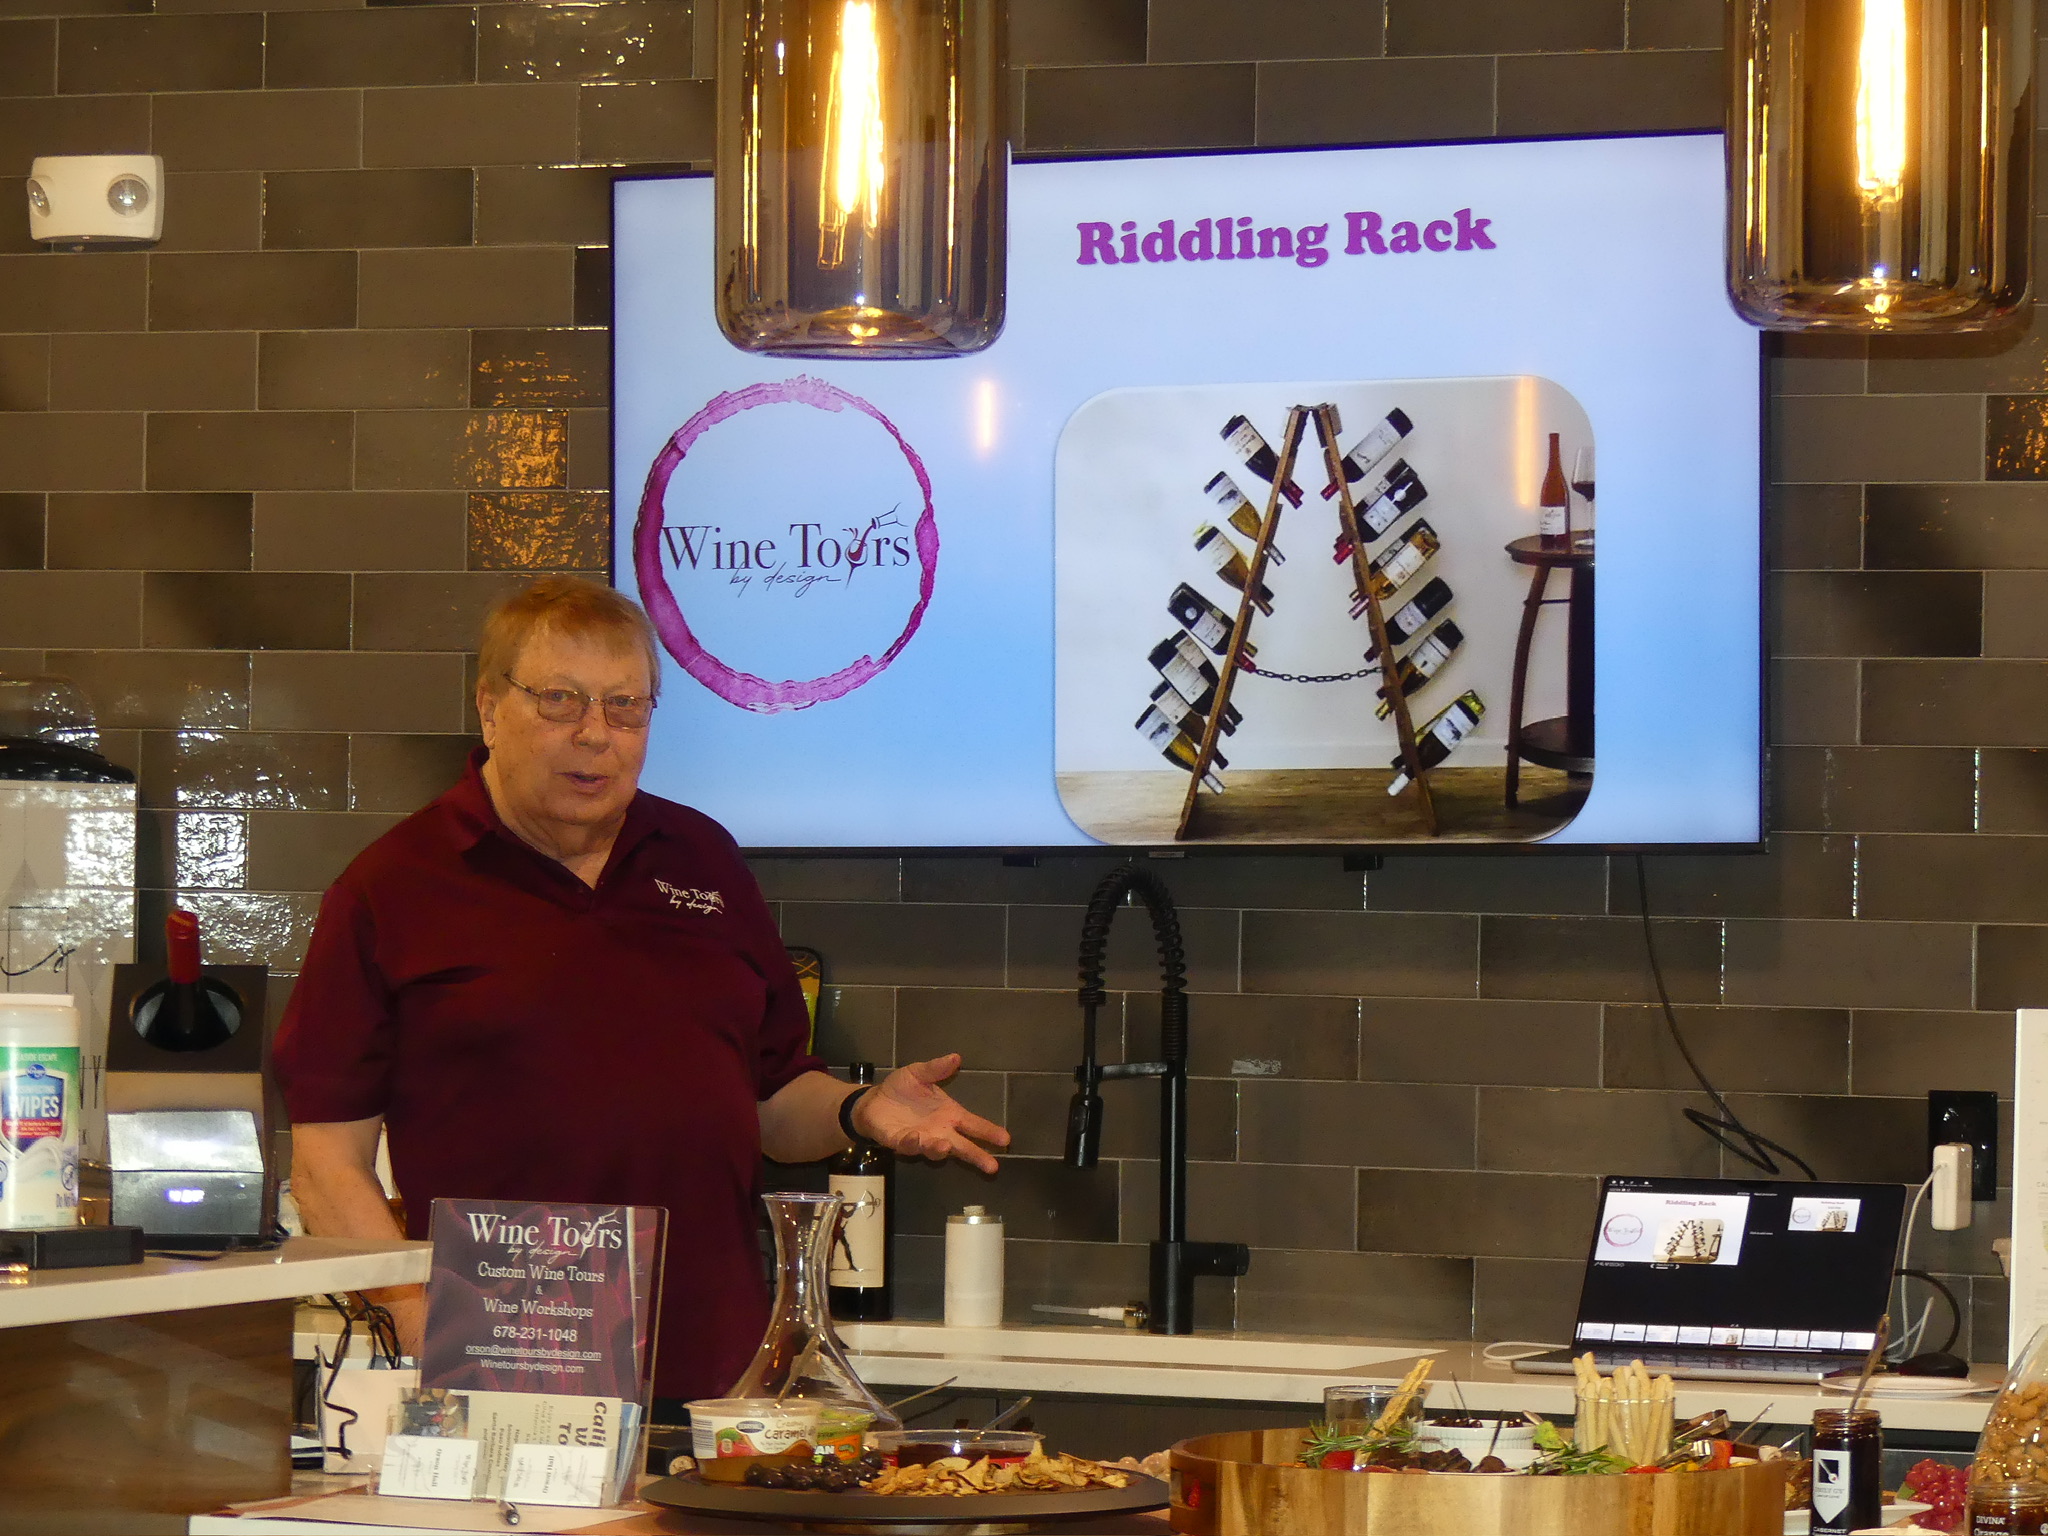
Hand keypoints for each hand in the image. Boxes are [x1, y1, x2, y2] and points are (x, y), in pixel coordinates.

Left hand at [854, 1054, 1009, 1173]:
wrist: (874, 1100)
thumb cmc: (902, 1089)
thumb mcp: (919, 1073)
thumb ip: (936, 1068)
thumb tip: (956, 1057)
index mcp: (949, 1114)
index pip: (973, 1125)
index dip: (989, 1132)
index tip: (1005, 1139)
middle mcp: (940, 1130)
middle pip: (962, 1146)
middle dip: (977, 1156)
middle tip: (992, 1166)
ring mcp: (921, 1139)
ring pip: (935, 1149)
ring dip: (940, 1148)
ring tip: (946, 1145)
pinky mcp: (900, 1142)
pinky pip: (908, 1145)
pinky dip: (913, 1143)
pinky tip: (916, 1137)